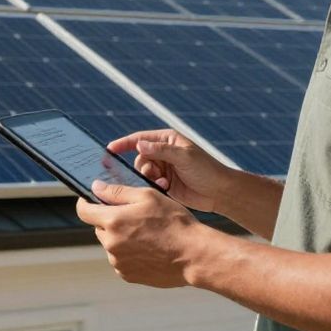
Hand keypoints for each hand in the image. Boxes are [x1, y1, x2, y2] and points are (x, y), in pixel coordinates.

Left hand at [76, 180, 203, 287]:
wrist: (194, 255)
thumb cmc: (174, 223)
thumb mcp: (147, 196)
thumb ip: (117, 191)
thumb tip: (95, 187)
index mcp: (113, 221)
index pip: (83, 211)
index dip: (86, 202)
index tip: (92, 199)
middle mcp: (111, 244)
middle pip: (99, 227)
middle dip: (110, 220)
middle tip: (134, 216)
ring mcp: (118, 262)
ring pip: (110, 244)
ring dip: (120, 237)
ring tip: (146, 233)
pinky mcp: (128, 275)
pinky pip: (120, 260)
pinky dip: (128, 253)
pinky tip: (148, 248)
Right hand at [108, 129, 234, 213]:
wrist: (220, 192)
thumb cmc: (206, 169)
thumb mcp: (184, 156)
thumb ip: (161, 150)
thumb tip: (139, 144)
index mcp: (167, 140)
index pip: (140, 139)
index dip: (124, 143)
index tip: (109, 149)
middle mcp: (163, 153)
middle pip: (139, 157)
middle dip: (142, 166)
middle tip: (152, 174)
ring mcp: (163, 168)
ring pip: (143, 172)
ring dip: (149, 177)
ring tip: (162, 182)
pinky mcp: (164, 184)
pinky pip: (149, 183)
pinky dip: (153, 186)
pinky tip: (165, 188)